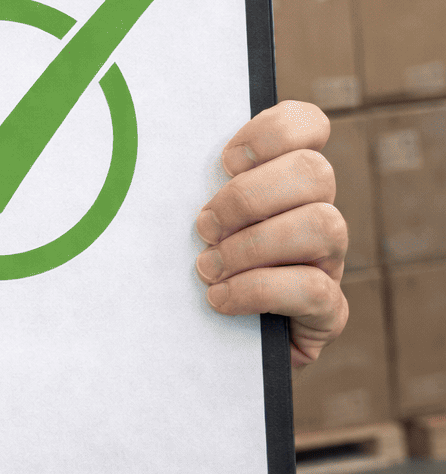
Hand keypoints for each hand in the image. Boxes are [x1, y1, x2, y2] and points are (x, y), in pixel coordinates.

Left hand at [194, 100, 347, 367]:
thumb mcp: (180, 223)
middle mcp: (312, 212)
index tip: (226, 160)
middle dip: (249, 196)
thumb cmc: (184, 270)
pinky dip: (258, 290)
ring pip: (324, 225)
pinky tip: (219, 299)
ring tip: (207, 267)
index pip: (308, 126)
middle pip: (315, 171)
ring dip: (254, 244)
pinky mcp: (326, 312)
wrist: (202, 347)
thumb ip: (181, 189)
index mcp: (280, 180)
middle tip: (203, 226)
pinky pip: (314, 289)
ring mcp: (326, 262)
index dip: (275, 131)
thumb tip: (146, 160)